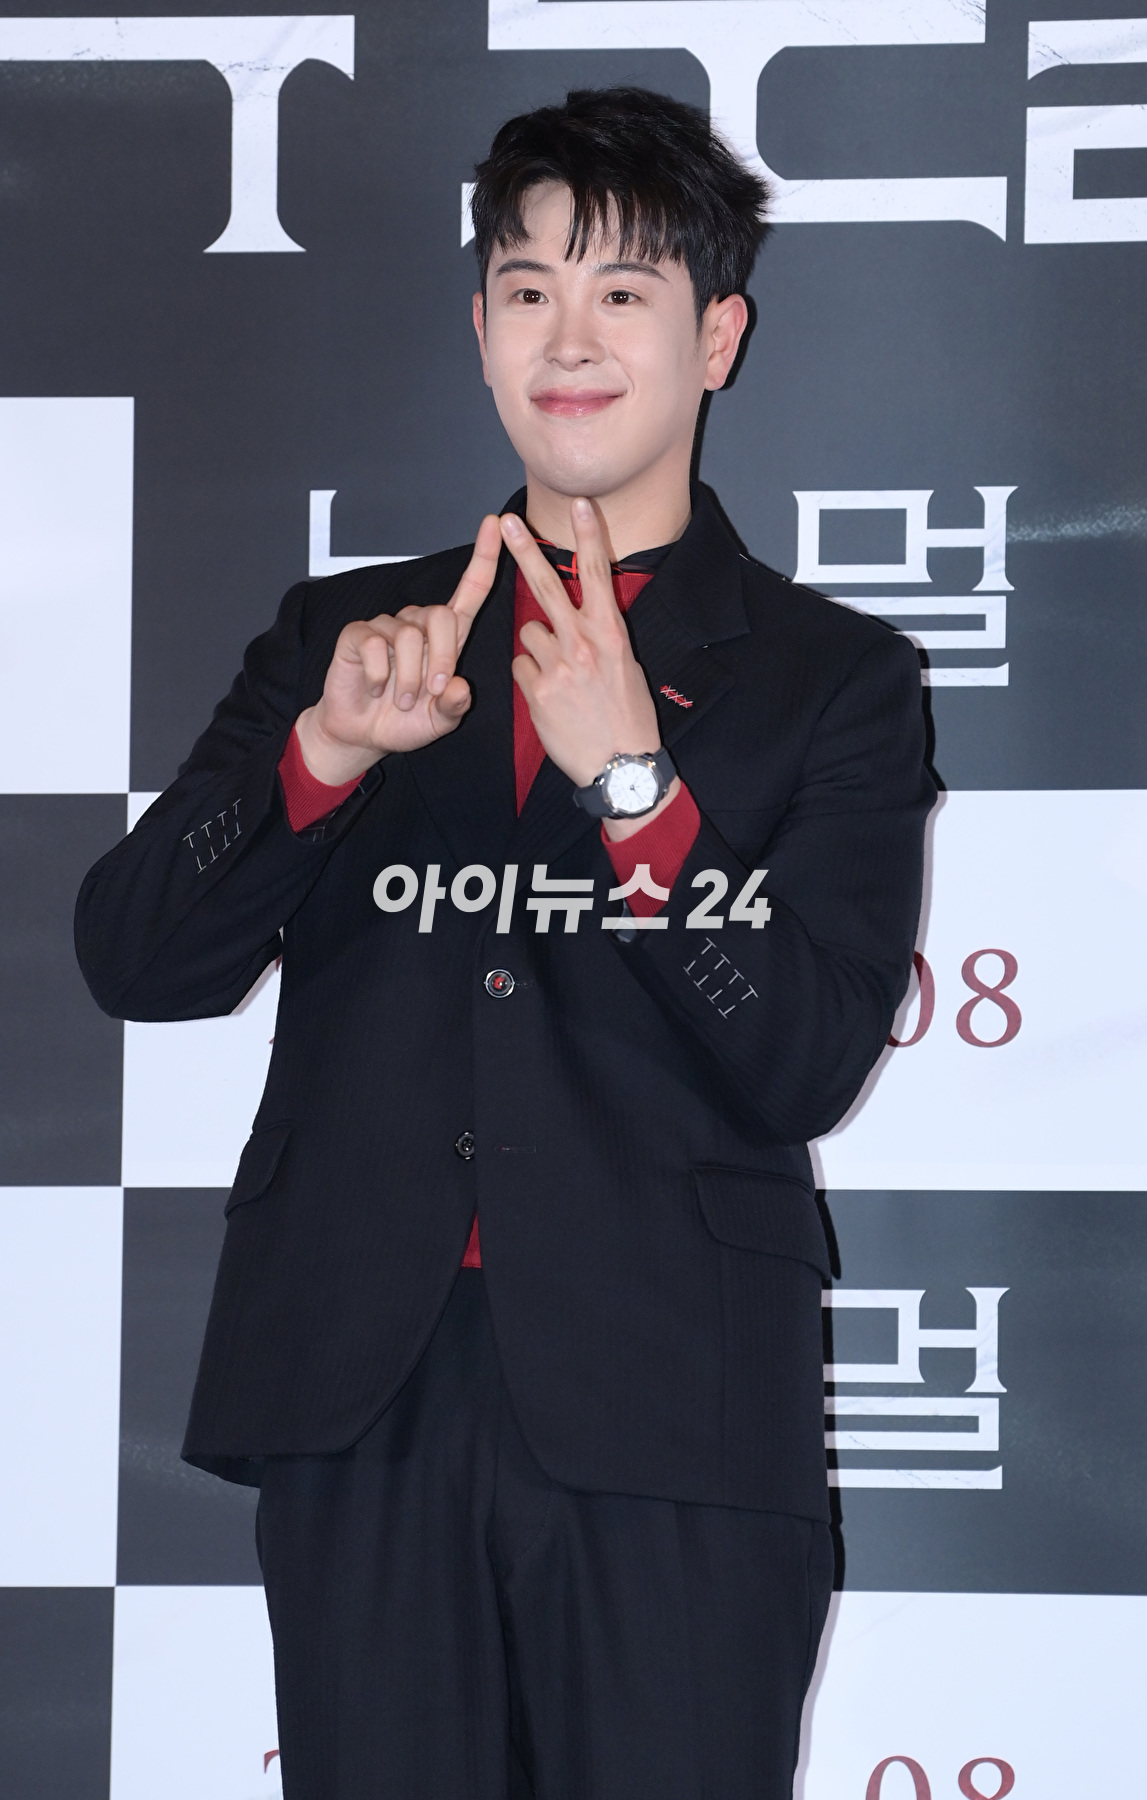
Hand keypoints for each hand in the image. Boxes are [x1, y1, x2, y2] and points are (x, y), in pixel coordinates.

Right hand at [295, 515, 502, 784]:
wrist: (362, 733)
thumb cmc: (404, 721)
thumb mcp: (440, 721)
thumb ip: (455, 706)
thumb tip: (458, 686)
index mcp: (446, 637)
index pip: (470, 590)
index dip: (484, 557)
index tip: (497, 523)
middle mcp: (418, 624)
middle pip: (441, 616)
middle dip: (443, 658)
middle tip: (432, 692)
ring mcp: (386, 626)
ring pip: (409, 637)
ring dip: (409, 678)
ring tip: (402, 700)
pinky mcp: (358, 634)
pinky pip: (376, 646)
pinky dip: (380, 676)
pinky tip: (375, 689)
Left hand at [503, 499, 679, 837]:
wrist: (621, 766)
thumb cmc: (630, 718)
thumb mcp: (628, 667)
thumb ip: (602, 637)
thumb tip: (583, 618)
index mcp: (612, 633)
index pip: (599, 574)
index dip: (589, 535)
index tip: (580, 503)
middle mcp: (583, 643)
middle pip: (546, 586)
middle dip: (524, 550)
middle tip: (506, 522)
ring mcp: (557, 665)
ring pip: (528, 634)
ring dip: (537, 649)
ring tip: (559, 678)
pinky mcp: (536, 690)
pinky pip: (520, 667)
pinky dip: (530, 678)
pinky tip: (549, 698)